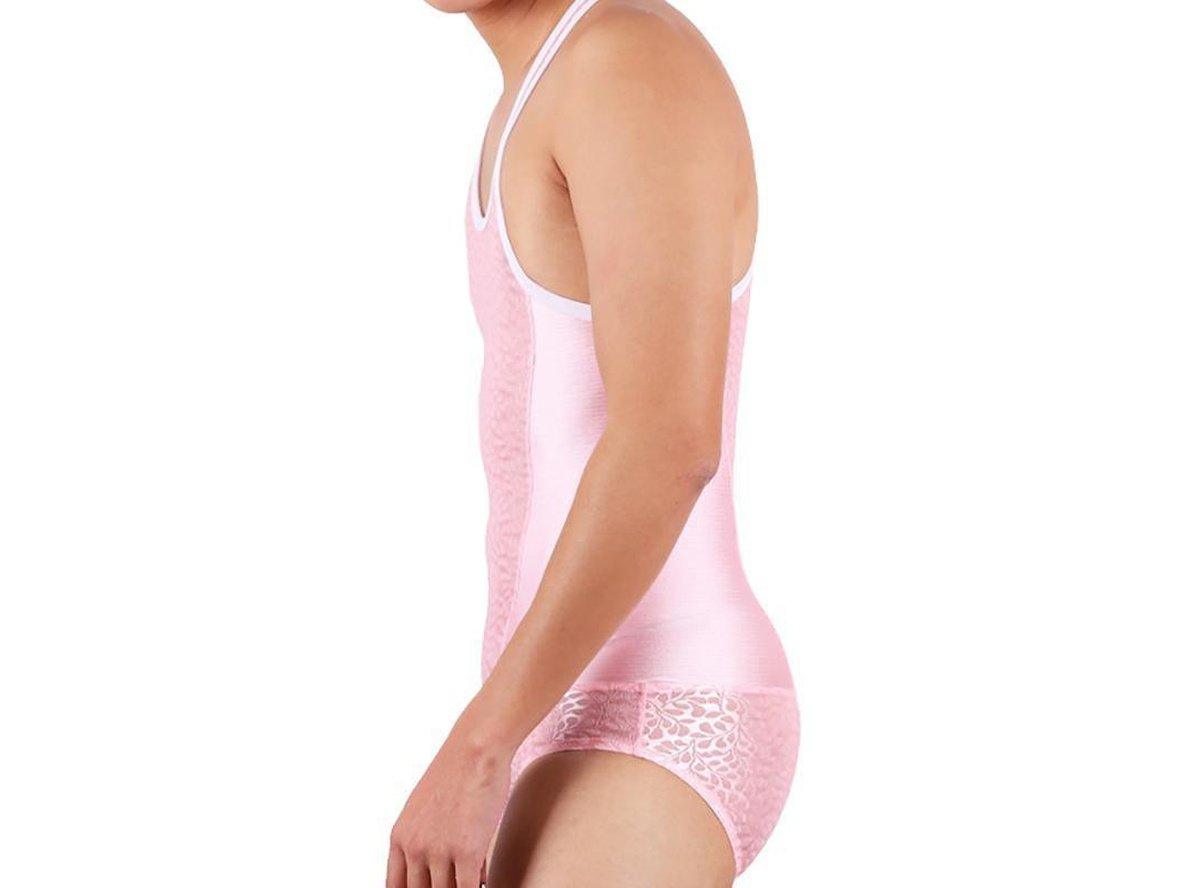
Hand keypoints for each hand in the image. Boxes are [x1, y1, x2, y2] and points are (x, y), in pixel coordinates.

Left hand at [387, 724, 511, 887]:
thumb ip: (427, 841)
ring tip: (471, 880)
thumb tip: (448, 871)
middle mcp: (414, 847)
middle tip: (452, 883)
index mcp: (400, 837)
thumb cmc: (457, 772)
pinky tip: (485, 883)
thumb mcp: (426, 808)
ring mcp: (438, 852)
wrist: (475, 749)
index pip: (395, 887)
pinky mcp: (466, 852)